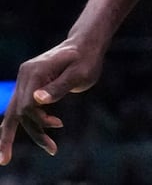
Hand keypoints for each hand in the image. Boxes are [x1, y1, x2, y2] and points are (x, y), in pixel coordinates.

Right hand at [0, 38, 104, 165]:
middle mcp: (25, 75)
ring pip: (15, 111)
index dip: (38, 122)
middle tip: (19, 157)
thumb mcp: (79, 73)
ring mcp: (25, 80)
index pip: (26, 106)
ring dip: (24, 131)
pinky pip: (21, 107)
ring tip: (46, 148)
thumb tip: (37, 100)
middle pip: (15, 111)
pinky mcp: (29, 84)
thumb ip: (60, 87)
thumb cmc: (86, 59)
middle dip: (15, 136)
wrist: (86, 45)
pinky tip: (40, 131)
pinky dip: (26, 122)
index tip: (57, 128)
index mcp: (35, 72)